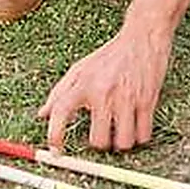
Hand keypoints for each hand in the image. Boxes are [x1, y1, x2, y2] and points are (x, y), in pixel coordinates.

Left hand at [37, 28, 171, 151]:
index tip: (55, 150)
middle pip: (98, 141)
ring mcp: (126, 98)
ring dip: (120, 143)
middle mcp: (102, 91)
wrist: (142, 38)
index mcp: (83, 83)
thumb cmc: (111, 55)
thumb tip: (42, 114)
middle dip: (100, 143)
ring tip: (120, 131)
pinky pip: (143, 135)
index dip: (55, 134)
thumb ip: (60, 93)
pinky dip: (139, 137)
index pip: (61, 110)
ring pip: (122, 143)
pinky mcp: (147, 100)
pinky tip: (136, 126)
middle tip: (102, 133)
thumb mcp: (81, 69)